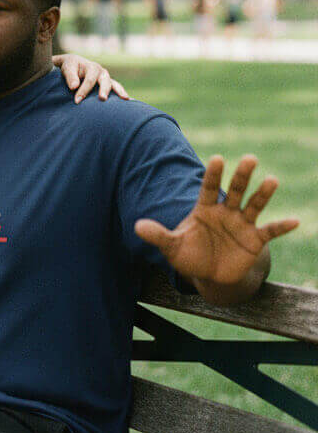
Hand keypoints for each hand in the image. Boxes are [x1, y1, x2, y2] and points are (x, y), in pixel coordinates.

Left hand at [53, 53, 129, 103]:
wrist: (75, 64)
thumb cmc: (70, 67)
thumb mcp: (68, 68)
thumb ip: (70, 76)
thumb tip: (74, 87)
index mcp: (92, 67)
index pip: (89, 80)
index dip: (83, 90)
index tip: (77, 101)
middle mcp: (102, 72)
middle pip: (105, 81)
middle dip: (104, 90)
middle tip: (102, 99)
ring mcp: (106, 79)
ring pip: (114, 84)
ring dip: (119, 91)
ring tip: (125, 99)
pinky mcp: (108, 85)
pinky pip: (117, 89)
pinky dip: (122, 94)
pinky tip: (129, 101)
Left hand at [135, 155, 298, 286]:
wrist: (210, 274)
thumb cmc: (189, 254)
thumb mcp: (172, 246)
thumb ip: (158, 235)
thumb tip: (137, 226)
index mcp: (204, 209)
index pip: (208, 188)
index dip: (213, 174)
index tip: (217, 158)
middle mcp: (226, 212)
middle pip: (235, 189)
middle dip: (241, 175)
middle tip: (250, 158)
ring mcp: (242, 224)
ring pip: (254, 205)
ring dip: (263, 193)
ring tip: (272, 180)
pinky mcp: (255, 240)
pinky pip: (270, 231)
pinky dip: (282, 226)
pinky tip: (296, 221)